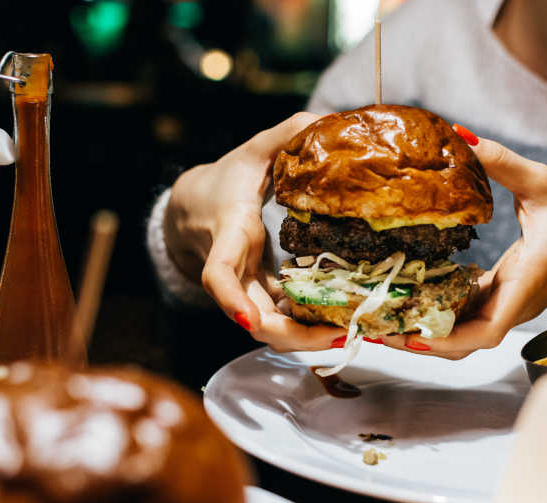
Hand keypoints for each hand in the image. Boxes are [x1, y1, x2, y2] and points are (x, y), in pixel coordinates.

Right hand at [163, 113, 346, 350]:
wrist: (197, 208)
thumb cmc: (227, 179)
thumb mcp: (252, 150)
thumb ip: (286, 133)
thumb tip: (328, 120)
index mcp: (230, 233)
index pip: (218, 272)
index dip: (231, 298)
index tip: (249, 320)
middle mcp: (236, 270)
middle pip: (253, 318)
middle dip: (291, 336)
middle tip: (337, 336)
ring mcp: (248, 287)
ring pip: (271, 327)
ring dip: (306, 339)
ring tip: (350, 335)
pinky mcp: (262, 294)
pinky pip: (283, 319)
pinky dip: (308, 327)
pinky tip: (343, 325)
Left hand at [384, 132, 546, 358]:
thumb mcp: (544, 183)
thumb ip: (502, 161)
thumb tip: (461, 136)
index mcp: (523, 285)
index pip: (484, 332)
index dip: (445, 341)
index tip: (409, 337)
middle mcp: (511, 303)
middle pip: (460, 341)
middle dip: (418, 339)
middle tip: (373, 326)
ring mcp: (505, 303)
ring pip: (459, 332)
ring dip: (422, 329)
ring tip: (378, 316)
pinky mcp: (501, 296)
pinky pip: (464, 313)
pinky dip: (435, 311)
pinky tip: (404, 298)